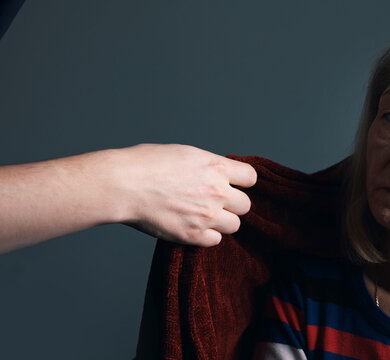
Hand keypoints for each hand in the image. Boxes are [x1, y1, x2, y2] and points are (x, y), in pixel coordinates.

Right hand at [112, 144, 256, 245]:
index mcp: (216, 168)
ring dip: (222, 221)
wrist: (122, 185)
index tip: (233, 184)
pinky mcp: (192, 235)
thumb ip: (208, 166)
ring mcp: (206, 216)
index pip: (250, 178)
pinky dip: (207, 235)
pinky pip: (215, 240)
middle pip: (245, 205)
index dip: (241, 181)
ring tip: (204, 215)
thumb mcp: (185, 154)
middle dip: (232, 203)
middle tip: (215, 202)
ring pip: (234, 225)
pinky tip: (193, 225)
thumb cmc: (145, 164)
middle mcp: (217, 192)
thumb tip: (220, 174)